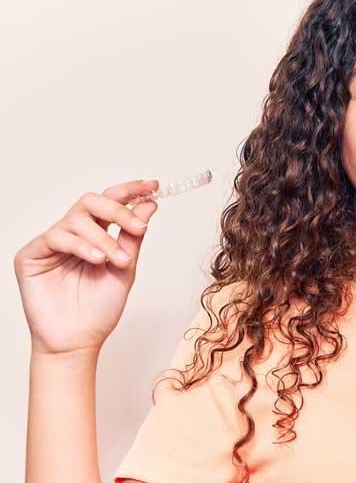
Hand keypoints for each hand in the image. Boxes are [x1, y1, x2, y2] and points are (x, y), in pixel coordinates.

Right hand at [14, 179, 158, 355]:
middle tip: (139, 227)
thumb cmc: (100, 309)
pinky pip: (56, 236)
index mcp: (96, 235)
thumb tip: (149, 204)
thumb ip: (133, 236)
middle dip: (118, 211)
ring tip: (116, 260)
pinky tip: (96, 260)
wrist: (79, 341)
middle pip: (92, 201)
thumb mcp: (126, 267)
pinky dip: (81, 246)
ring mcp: (51, 243)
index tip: (153, 185)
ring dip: (103, 238)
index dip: (130, 190)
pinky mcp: (31, 255)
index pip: (110, 202)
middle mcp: (73, 234)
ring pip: (77, 219)